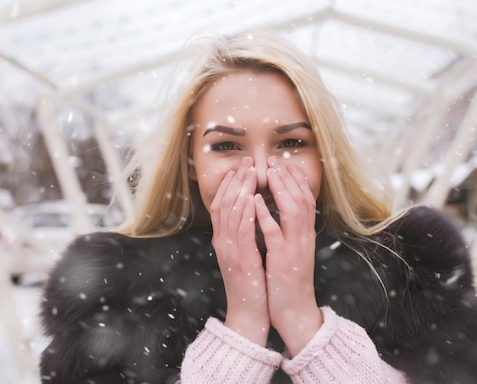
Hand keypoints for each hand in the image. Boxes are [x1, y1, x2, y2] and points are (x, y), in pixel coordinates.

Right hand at [210, 157, 269, 345]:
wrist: (248, 314)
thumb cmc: (252, 284)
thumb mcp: (247, 255)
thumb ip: (246, 234)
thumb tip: (255, 213)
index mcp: (224, 240)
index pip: (222, 205)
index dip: (230, 184)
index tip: (241, 167)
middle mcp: (222, 242)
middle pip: (224, 203)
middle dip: (236, 180)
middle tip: (247, 161)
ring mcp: (229, 250)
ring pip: (231, 213)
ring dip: (241, 190)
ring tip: (251, 172)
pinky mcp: (240, 260)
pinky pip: (240, 232)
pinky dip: (245, 213)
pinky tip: (252, 198)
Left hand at [255, 156, 321, 355]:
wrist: (295, 312)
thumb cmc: (289, 283)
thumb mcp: (292, 253)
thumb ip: (290, 233)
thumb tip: (282, 213)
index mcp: (305, 236)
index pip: (305, 201)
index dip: (296, 181)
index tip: (285, 164)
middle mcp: (303, 238)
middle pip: (301, 200)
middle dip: (288, 178)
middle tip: (276, 160)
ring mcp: (294, 248)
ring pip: (291, 211)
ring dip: (280, 189)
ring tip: (268, 172)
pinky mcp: (282, 260)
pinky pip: (273, 233)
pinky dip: (265, 214)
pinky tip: (256, 200)